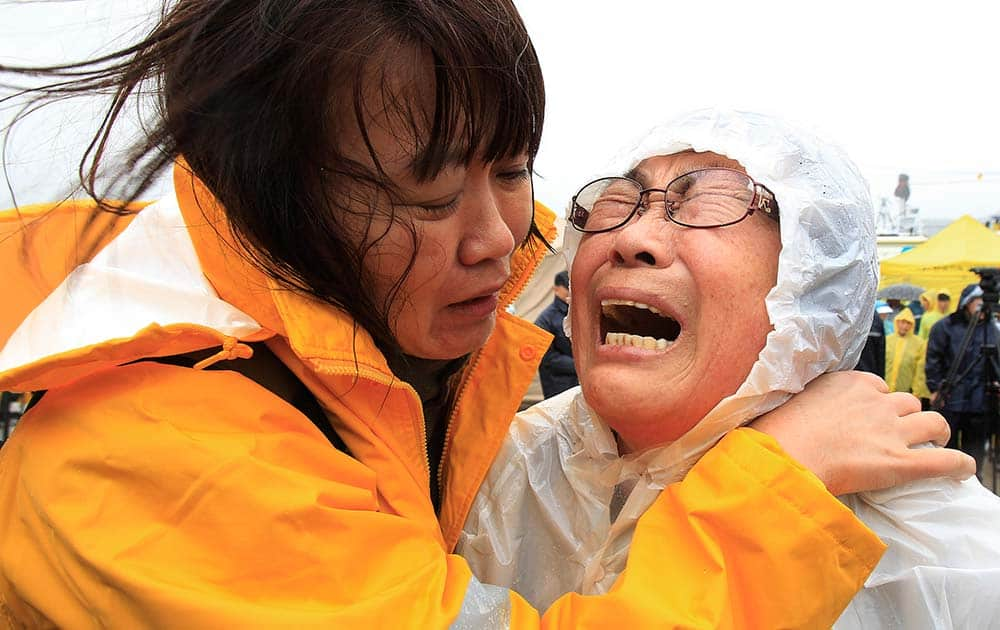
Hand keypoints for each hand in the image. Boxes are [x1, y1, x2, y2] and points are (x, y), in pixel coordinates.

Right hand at [750, 371, 974, 495]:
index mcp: (849, 383)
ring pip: (932, 423)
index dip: (876, 402)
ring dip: (934, 432)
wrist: (782, 456)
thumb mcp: (791, 399)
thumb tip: (805, 411)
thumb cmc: (776, 432)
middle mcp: (875, 402)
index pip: (877, 387)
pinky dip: (958, 464)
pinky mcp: (900, 462)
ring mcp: (891, 431)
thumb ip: (811, 400)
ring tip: (932, 443)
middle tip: (899, 432)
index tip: (869, 415)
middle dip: (906, 415)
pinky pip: (944, 460)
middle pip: (907, 402)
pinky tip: (963, 469)